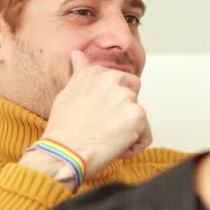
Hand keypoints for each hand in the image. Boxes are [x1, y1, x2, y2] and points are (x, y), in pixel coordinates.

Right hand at [40, 50, 151, 176]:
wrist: (63, 154)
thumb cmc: (63, 132)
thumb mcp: (67, 94)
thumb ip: (80, 73)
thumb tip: (77, 55)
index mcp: (95, 72)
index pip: (118, 81)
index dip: (111, 101)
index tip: (99, 114)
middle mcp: (112, 79)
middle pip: (134, 91)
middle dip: (125, 110)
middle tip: (105, 127)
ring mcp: (126, 97)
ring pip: (139, 116)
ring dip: (128, 130)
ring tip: (105, 139)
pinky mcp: (137, 117)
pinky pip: (146, 136)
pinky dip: (134, 146)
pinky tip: (115, 149)